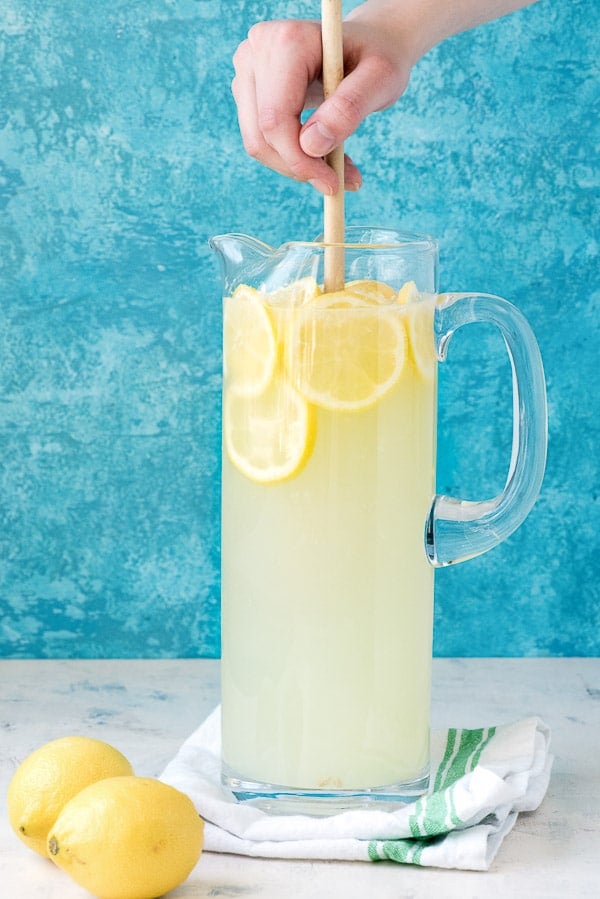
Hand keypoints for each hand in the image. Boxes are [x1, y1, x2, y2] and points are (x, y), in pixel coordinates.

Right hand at [232, 17, 413, 194]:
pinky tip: (322, 153)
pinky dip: (291, 156)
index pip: (276, 119)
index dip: (300, 160)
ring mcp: (247, 68)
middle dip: (299, 167)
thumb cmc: (377, 57)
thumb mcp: (381, 79)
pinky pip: (260, 138)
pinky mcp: (247, 87)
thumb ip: (349, 109)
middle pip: (262, 135)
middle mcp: (258, 49)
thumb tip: (311, 145)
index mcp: (288, 41)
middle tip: (336, 182)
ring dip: (295, 166)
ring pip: (257, 142)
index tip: (332, 183)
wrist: (367, 44)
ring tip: (336, 167)